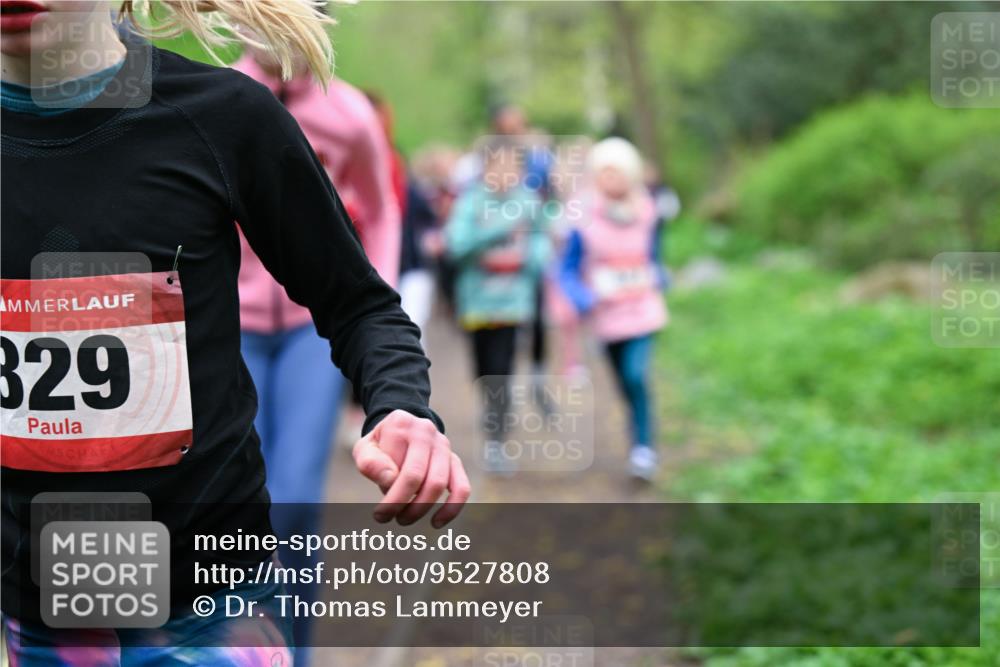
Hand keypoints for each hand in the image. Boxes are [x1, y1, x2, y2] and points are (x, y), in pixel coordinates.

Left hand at [352, 410, 470, 527]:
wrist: (401, 431)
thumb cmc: (380, 446)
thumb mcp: (364, 449)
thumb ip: (370, 463)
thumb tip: (390, 480)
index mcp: (401, 424)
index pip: (394, 465)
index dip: (386, 492)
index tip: (378, 509)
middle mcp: (426, 431)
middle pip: (417, 476)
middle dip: (400, 504)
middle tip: (385, 518)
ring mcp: (444, 445)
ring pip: (438, 484)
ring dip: (420, 508)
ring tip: (403, 519)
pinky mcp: (455, 460)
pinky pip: (462, 487)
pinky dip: (451, 509)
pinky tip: (436, 523)